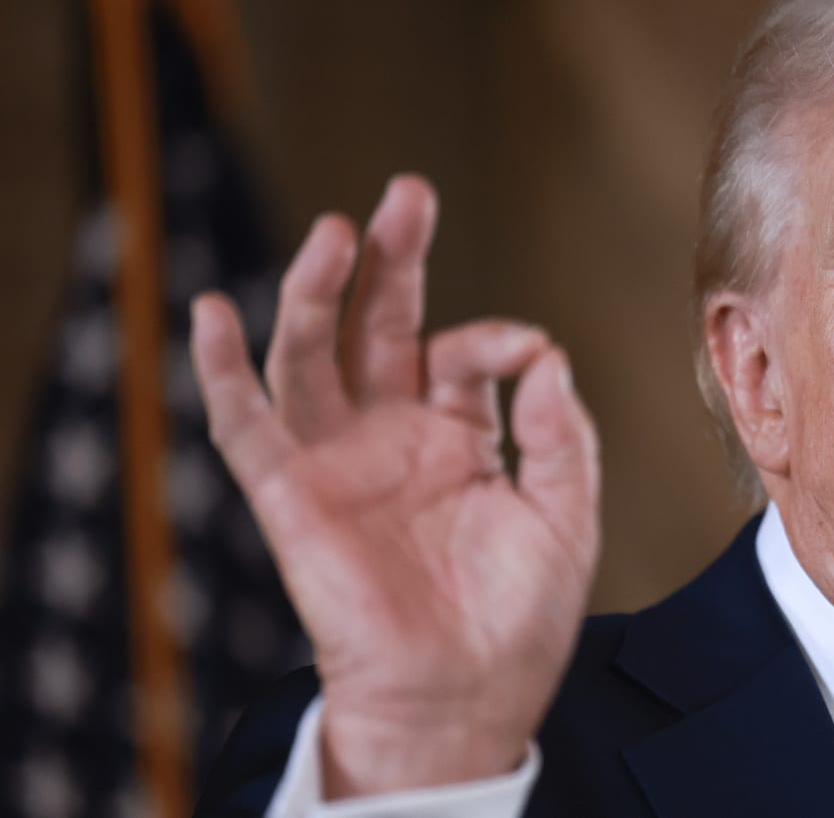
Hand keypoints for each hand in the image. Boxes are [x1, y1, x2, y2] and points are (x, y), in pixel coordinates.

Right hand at [190, 175, 599, 796]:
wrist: (466, 698)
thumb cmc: (519, 617)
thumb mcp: (565, 514)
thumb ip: (564, 433)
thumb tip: (547, 354)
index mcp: (458, 435)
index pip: (462, 354)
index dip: (492, 338)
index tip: (524, 351)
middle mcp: (392, 435)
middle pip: (377, 326)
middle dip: (389, 259)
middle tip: (406, 194)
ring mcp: (338, 461)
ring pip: (310, 355)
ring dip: (315, 292)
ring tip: (335, 233)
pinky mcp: (291, 496)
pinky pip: (244, 427)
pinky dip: (220, 370)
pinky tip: (211, 310)